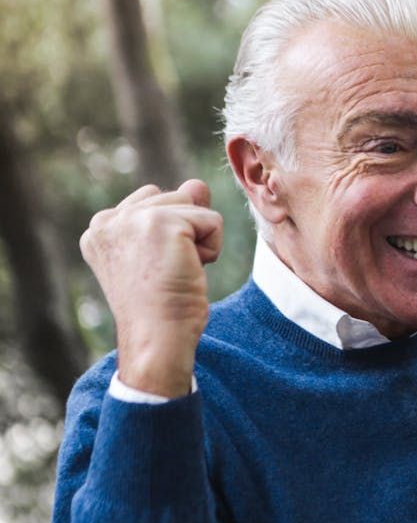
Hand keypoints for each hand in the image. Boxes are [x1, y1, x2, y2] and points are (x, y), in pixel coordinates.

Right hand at [80, 180, 222, 397]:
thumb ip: (174, 214)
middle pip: (173, 197)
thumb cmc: (160, 307)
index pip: (151, 202)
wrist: (157, 338)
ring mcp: (133, 219)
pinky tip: (190, 271)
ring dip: (199, 240)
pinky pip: (212, 220)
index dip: (169, 236)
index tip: (153, 271)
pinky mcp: (161, 223)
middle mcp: (108, 219)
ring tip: (177, 270)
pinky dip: (212, 248)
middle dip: (184, 234)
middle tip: (167, 272)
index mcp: (99, 228)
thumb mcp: (161, 254)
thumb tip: (196, 184)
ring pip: (194, 205)